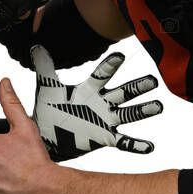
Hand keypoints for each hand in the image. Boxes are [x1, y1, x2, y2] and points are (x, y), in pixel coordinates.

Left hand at [32, 46, 162, 159]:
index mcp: (88, 89)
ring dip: (143, 110)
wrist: (47, 136)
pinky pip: (123, 141)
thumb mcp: (47, 89)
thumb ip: (45, 68)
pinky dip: (136, 144)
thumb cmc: (49, 110)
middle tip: (151, 81)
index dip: (111, 66)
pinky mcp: (105, 137)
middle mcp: (101, 102)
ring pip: (129, 113)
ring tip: (157, 106)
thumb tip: (35, 47)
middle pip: (123, 92)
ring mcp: (106, 120)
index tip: (120, 56)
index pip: (102, 74)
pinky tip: (148, 146)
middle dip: (137, 87)